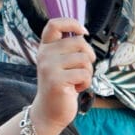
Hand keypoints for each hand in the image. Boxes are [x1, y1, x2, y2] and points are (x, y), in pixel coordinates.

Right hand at [31, 18, 93, 134]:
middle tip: (82, 70)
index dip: (72, 23)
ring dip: (88, 72)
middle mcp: (44, 54)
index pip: (54, 24)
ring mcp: (49, 66)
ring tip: (76, 81)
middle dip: (89, 57)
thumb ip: (69, 49)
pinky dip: (86, 83)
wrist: (50, 110)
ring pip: (85, 59)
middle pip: (80, 43)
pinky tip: (76, 88)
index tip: (83, 31)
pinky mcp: (57, 80)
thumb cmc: (62, 86)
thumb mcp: (62, 64)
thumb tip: (83, 33)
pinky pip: (85, 74)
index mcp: (45, 47)